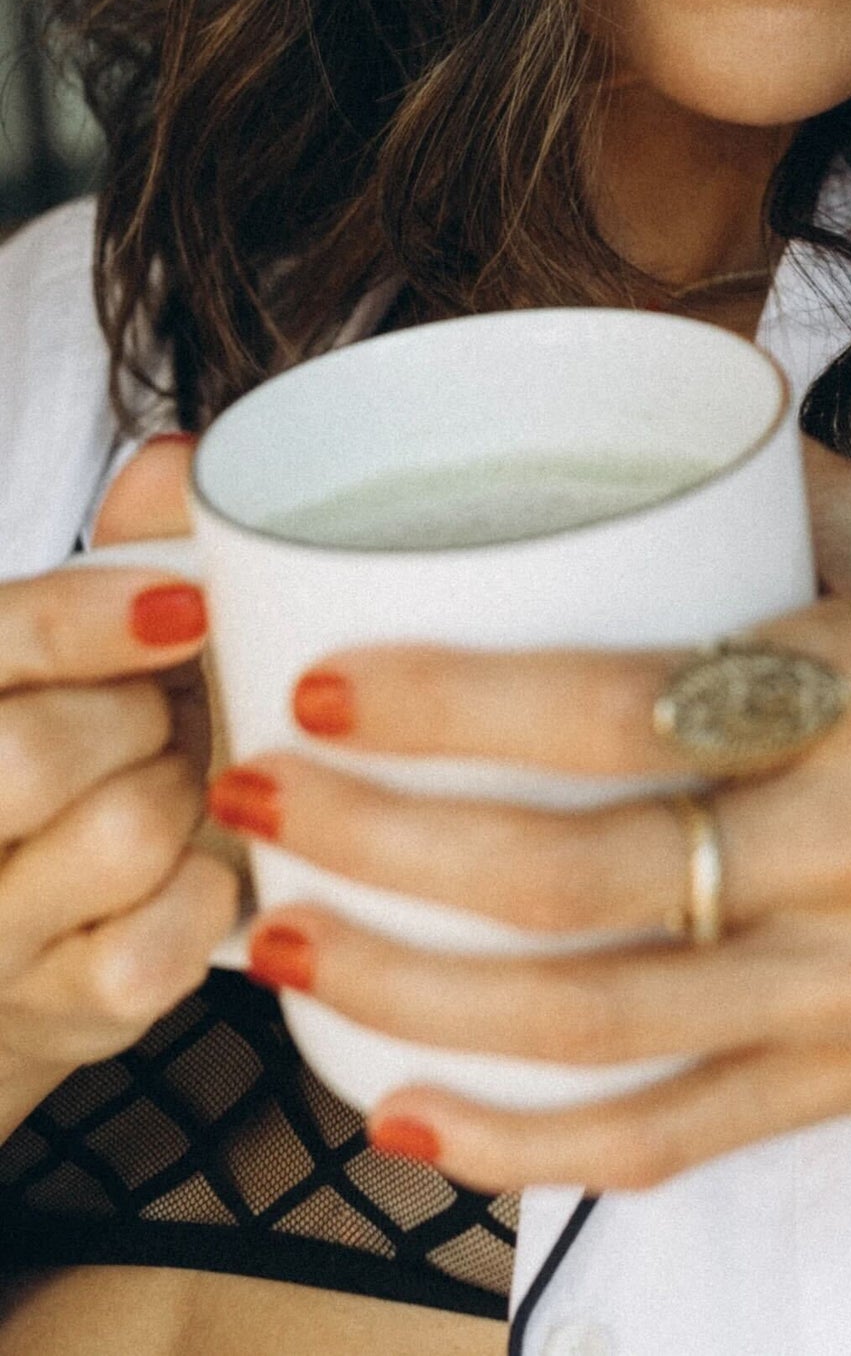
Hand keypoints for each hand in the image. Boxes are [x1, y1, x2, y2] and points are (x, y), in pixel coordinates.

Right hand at [0, 440, 236, 1125]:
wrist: (22, 949)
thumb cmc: (69, 761)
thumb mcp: (70, 653)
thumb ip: (119, 549)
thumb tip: (175, 463)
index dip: (86, 621)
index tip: (187, 603)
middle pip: (32, 753)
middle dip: (136, 719)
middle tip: (159, 719)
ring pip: (118, 834)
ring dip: (180, 799)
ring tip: (170, 792)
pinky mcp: (61, 1007)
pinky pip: (165, 937)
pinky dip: (207, 893)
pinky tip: (188, 872)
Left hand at [211, 436, 850, 1191]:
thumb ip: (772, 493)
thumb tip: (610, 406)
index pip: (634, 706)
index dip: (459, 707)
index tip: (322, 685)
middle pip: (586, 875)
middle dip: (383, 847)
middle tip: (252, 802)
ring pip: (601, 1020)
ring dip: (410, 996)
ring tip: (277, 943)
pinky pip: (675, 1137)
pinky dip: (529, 1146)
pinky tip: (409, 1117)